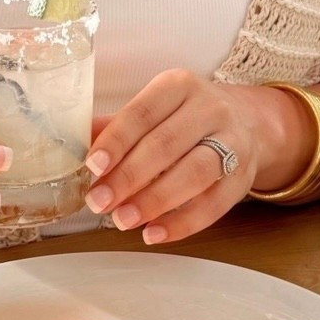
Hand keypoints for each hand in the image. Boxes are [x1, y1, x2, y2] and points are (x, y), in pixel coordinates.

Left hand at [81, 70, 268, 244]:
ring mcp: (232, 141)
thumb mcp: (154, 110)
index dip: (117, 141)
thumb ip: (116, 127)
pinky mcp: (243, 176)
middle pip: (166, 144)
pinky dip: (182, 222)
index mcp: (179, 86)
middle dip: (129, 177)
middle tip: (99, 203)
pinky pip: (214, 203)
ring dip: (155, 200)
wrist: (247, 123)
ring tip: (122, 220)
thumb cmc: (185, 118)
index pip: (143, 112)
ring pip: (195, 172)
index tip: (93, 166)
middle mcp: (210, 108)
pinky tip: (153, 233)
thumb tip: (71, 145)